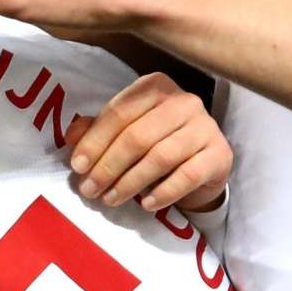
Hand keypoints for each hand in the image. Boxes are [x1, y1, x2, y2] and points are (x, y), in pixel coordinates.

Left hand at [67, 72, 230, 212]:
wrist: (202, 167)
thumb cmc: (157, 145)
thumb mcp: (123, 133)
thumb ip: (96, 131)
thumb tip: (71, 137)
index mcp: (155, 86)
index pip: (119, 112)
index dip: (94, 141)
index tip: (77, 167)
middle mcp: (184, 100)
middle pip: (137, 135)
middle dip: (108, 166)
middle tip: (90, 190)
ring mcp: (205, 126)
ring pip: (161, 156)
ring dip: (130, 182)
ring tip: (111, 199)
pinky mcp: (220, 154)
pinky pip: (188, 175)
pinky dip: (163, 192)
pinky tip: (146, 204)